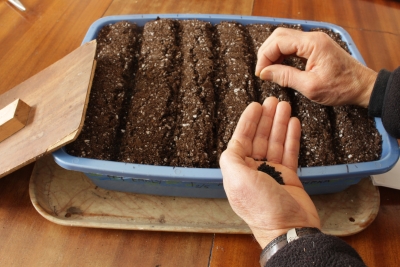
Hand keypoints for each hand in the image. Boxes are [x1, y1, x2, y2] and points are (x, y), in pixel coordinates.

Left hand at [220, 97, 319, 247]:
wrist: (289, 229)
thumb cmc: (262, 208)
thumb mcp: (238, 181)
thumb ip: (231, 160)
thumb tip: (231, 147)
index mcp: (238, 171)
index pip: (241, 140)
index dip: (248, 121)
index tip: (255, 105)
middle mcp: (253, 170)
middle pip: (259, 138)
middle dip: (266, 118)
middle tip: (273, 101)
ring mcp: (272, 173)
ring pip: (275, 142)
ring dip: (279, 124)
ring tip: (285, 106)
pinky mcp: (288, 177)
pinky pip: (290, 152)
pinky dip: (291, 138)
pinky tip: (293, 124)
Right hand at [255, 28, 376, 107]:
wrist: (362, 87)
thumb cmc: (341, 88)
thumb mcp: (310, 86)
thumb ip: (285, 77)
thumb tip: (264, 73)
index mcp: (312, 44)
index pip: (278, 42)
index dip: (265, 56)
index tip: (261, 73)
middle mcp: (313, 38)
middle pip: (279, 36)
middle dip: (266, 53)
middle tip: (262, 71)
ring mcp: (314, 41)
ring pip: (284, 39)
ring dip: (273, 53)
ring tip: (269, 71)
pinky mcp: (315, 47)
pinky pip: (293, 45)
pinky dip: (282, 55)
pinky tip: (279, 67)